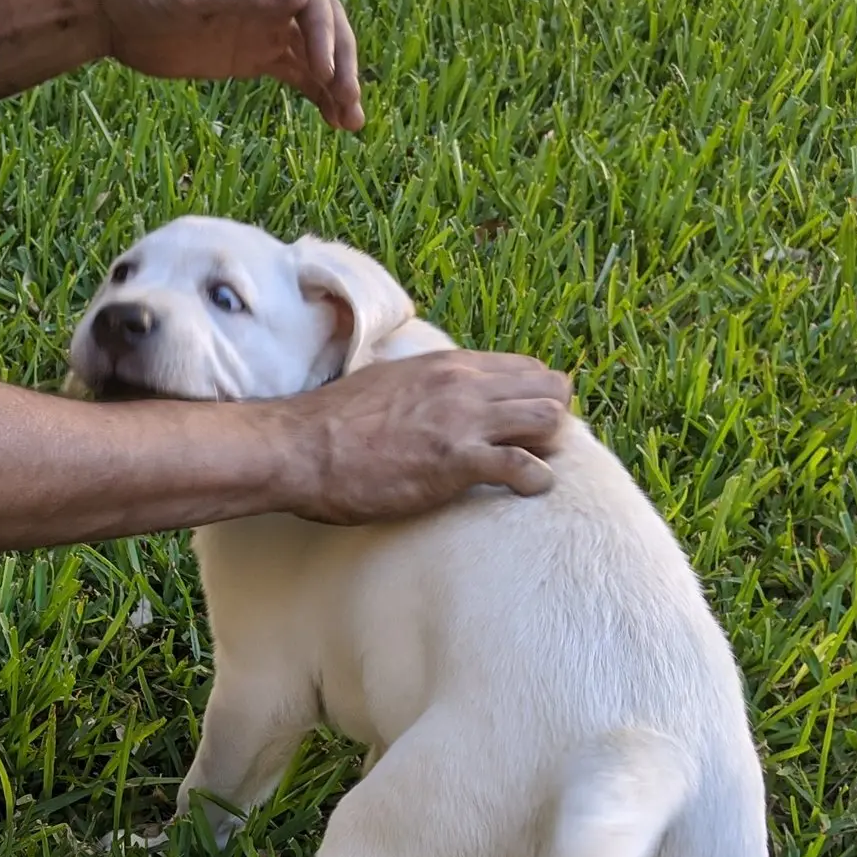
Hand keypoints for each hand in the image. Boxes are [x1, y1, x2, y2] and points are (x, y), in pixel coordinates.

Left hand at [97, 0, 362, 130]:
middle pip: (326, 29)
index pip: (312, 2)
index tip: (323, 72)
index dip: (324, 35)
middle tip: (347, 101)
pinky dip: (320, 95)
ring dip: (338, 87)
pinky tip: (336, 121)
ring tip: (351, 123)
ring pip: (318, 56)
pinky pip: (301, 74)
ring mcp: (270, 27)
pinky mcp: (260, 55)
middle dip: (340, 64)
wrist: (119, 14)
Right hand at [291, 353, 573, 522]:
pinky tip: (529, 490)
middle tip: (539, 448)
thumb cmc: (334, 424)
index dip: (537, 396)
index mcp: (448, 366)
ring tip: (534, 466)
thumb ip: (424, 387)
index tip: (528, 422)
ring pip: (548, 419)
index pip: (525, 368)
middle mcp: (464, 385)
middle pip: (549, 389)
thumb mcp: (390, 383)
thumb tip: (434, 402)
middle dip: (555, 418)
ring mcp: (463, 422)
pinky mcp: (456, 462)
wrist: (301, 448)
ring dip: (550, 446)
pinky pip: (522, 466)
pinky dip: (536, 480)